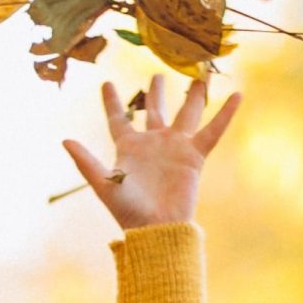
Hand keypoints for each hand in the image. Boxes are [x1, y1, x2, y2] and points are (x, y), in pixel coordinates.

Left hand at [60, 74, 242, 230]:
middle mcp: (153, 144)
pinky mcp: (194, 156)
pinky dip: (226, 114)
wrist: (156, 227)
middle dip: (157, 92)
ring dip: (194, 94)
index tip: (106, 83)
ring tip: (200, 74)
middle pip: (155, 110)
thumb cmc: (127, 210)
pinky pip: (213, 131)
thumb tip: (65, 140)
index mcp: (128, 148)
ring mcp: (175, 147)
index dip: (111, 101)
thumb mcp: (103, 183)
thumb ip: (85, 161)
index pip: (118, 119)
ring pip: (186, 113)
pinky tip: (238, 95)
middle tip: (158, 74)